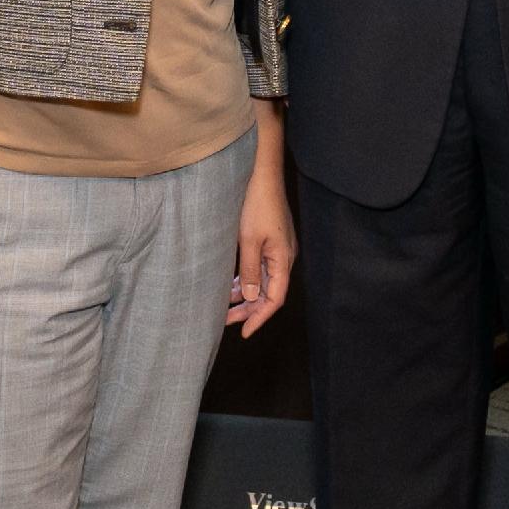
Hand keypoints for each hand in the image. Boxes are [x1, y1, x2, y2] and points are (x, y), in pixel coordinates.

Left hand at [231, 167, 295, 334]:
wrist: (262, 175)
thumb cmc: (256, 205)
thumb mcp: (249, 241)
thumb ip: (250, 271)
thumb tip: (250, 298)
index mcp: (283, 260)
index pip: (275, 299)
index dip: (259, 318)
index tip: (244, 333)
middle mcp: (284, 258)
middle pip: (269, 293)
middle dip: (249, 309)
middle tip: (226, 322)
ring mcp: (278, 249)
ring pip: (263, 282)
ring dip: (246, 295)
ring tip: (225, 307)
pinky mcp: (270, 241)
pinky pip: (260, 269)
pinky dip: (246, 280)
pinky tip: (232, 286)